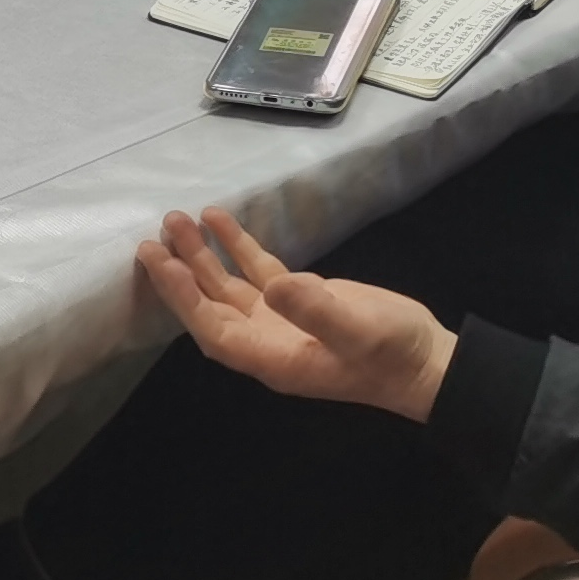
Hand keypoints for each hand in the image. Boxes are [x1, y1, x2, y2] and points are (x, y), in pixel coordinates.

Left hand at [137, 209, 453, 421]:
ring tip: (179, 218)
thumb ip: (316, 310)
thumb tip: (274, 286)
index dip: (184, 299)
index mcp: (272, 359)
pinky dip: (236, 247)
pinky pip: (256, 272)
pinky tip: (219, 218)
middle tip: (154, 236)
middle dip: (181, 274)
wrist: (424, 361)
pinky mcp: (298, 299)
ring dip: (202, 256)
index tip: (161, 264)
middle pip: (211, 307)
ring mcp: (280, 320)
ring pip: (228, 286)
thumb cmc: (389, 355)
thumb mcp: (357, 332)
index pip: (213, 330)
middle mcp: (265, 341)